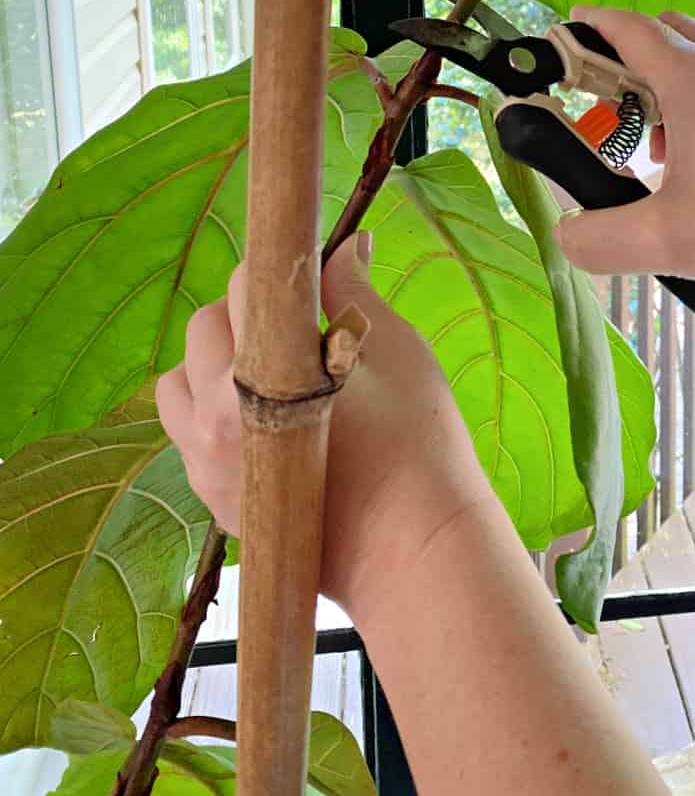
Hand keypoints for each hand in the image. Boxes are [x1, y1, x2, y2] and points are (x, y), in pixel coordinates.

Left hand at [156, 233, 489, 614]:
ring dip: (212, 362)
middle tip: (301, 320)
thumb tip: (348, 243)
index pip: (247, 285)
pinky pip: (186, 435)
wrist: (415, 551)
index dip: (281, 267)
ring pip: (178, 384)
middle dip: (245, 310)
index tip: (307, 267)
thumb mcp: (395, 351)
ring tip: (271, 370)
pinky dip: (212, 411)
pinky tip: (266, 416)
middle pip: (203, 329)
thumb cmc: (416, 446)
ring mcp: (207, 464)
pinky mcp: (214, 500)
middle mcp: (216, 416)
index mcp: (261, 369)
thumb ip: (354, 291)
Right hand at [555, 8, 694, 294]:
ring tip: (651, 143)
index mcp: (694, 77)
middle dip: (624, 59)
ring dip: (664, 81)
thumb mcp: (662, 242)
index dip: (588, 27)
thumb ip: (595, 238)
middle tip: (603, 106)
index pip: (627, 26)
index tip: (563, 38)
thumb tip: (567, 233)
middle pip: (663, 31)